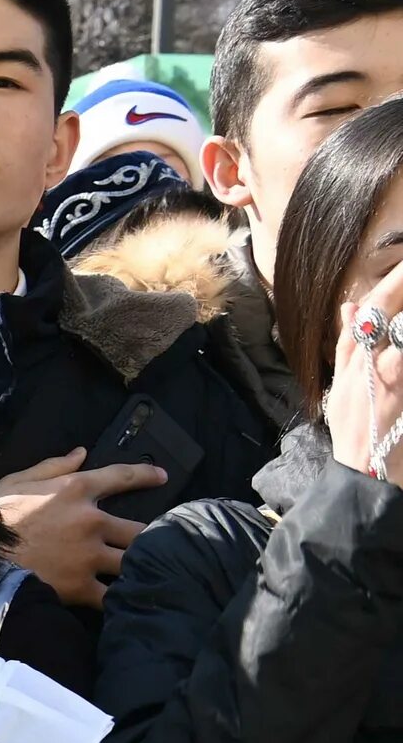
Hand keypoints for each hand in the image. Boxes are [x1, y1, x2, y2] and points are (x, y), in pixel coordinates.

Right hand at [0, 449, 168, 608]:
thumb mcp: (16, 481)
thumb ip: (52, 466)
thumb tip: (82, 453)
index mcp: (75, 490)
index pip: (122, 478)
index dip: (146, 476)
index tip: (163, 478)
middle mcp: (90, 521)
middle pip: (140, 529)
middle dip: (151, 537)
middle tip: (158, 543)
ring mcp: (88, 555)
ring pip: (133, 561)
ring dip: (139, 567)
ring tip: (148, 573)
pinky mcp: (81, 586)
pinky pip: (112, 595)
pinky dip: (120, 598)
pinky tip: (127, 601)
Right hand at [323, 256, 402, 480]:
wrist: (364, 478)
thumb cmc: (360, 435)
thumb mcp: (346, 389)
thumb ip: (350, 349)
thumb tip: (349, 307)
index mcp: (350, 367)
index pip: (362, 317)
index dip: (385, 287)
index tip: (402, 265)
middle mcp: (363, 370)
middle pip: (378, 316)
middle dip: (397, 286)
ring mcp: (384, 382)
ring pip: (396, 334)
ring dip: (399, 316)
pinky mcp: (397, 395)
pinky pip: (397, 361)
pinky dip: (400, 349)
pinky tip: (402, 349)